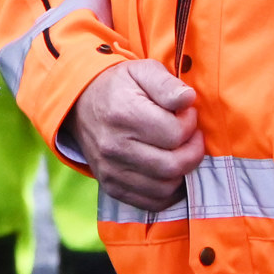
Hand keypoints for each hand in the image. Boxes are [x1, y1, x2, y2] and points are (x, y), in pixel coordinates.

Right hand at [67, 59, 204, 212]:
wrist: (80, 104)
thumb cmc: (119, 86)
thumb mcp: (142, 71)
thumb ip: (167, 84)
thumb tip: (188, 100)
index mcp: (123, 114)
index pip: (175, 133)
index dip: (190, 124)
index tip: (186, 114)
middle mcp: (114, 147)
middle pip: (173, 165)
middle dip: (193, 151)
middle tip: (191, 137)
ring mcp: (111, 170)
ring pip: (165, 187)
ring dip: (182, 171)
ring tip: (178, 151)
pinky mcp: (111, 187)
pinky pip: (151, 202)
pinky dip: (168, 191)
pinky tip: (169, 171)